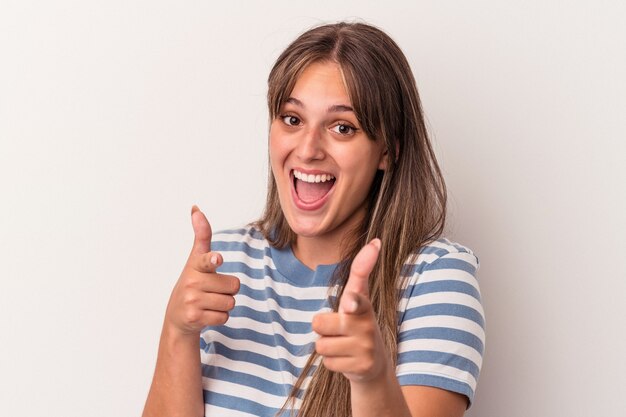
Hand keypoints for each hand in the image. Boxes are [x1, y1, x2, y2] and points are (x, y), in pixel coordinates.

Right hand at [164, 206, 239, 336]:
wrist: (177, 317)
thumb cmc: (192, 283)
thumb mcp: (195, 260)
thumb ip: (201, 236)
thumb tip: (196, 208)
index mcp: (195, 266)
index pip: (206, 259)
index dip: (213, 259)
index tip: (217, 258)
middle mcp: (192, 282)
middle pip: (233, 285)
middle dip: (228, 290)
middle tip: (212, 291)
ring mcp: (192, 301)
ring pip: (230, 302)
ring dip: (224, 304)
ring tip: (209, 302)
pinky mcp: (195, 318)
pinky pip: (225, 317)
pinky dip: (220, 317)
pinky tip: (206, 313)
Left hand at [311, 239, 388, 382]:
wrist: (374, 364)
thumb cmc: (358, 323)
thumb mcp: (359, 298)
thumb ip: (360, 271)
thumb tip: (375, 241)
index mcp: (363, 305)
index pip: (357, 298)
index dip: (352, 301)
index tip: (350, 303)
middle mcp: (366, 325)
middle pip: (319, 324)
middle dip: (322, 328)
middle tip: (338, 330)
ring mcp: (366, 347)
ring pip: (321, 345)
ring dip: (327, 346)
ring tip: (343, 345)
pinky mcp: (362, 367)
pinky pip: (328, 362)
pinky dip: (333, 362)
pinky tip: (347, 359)